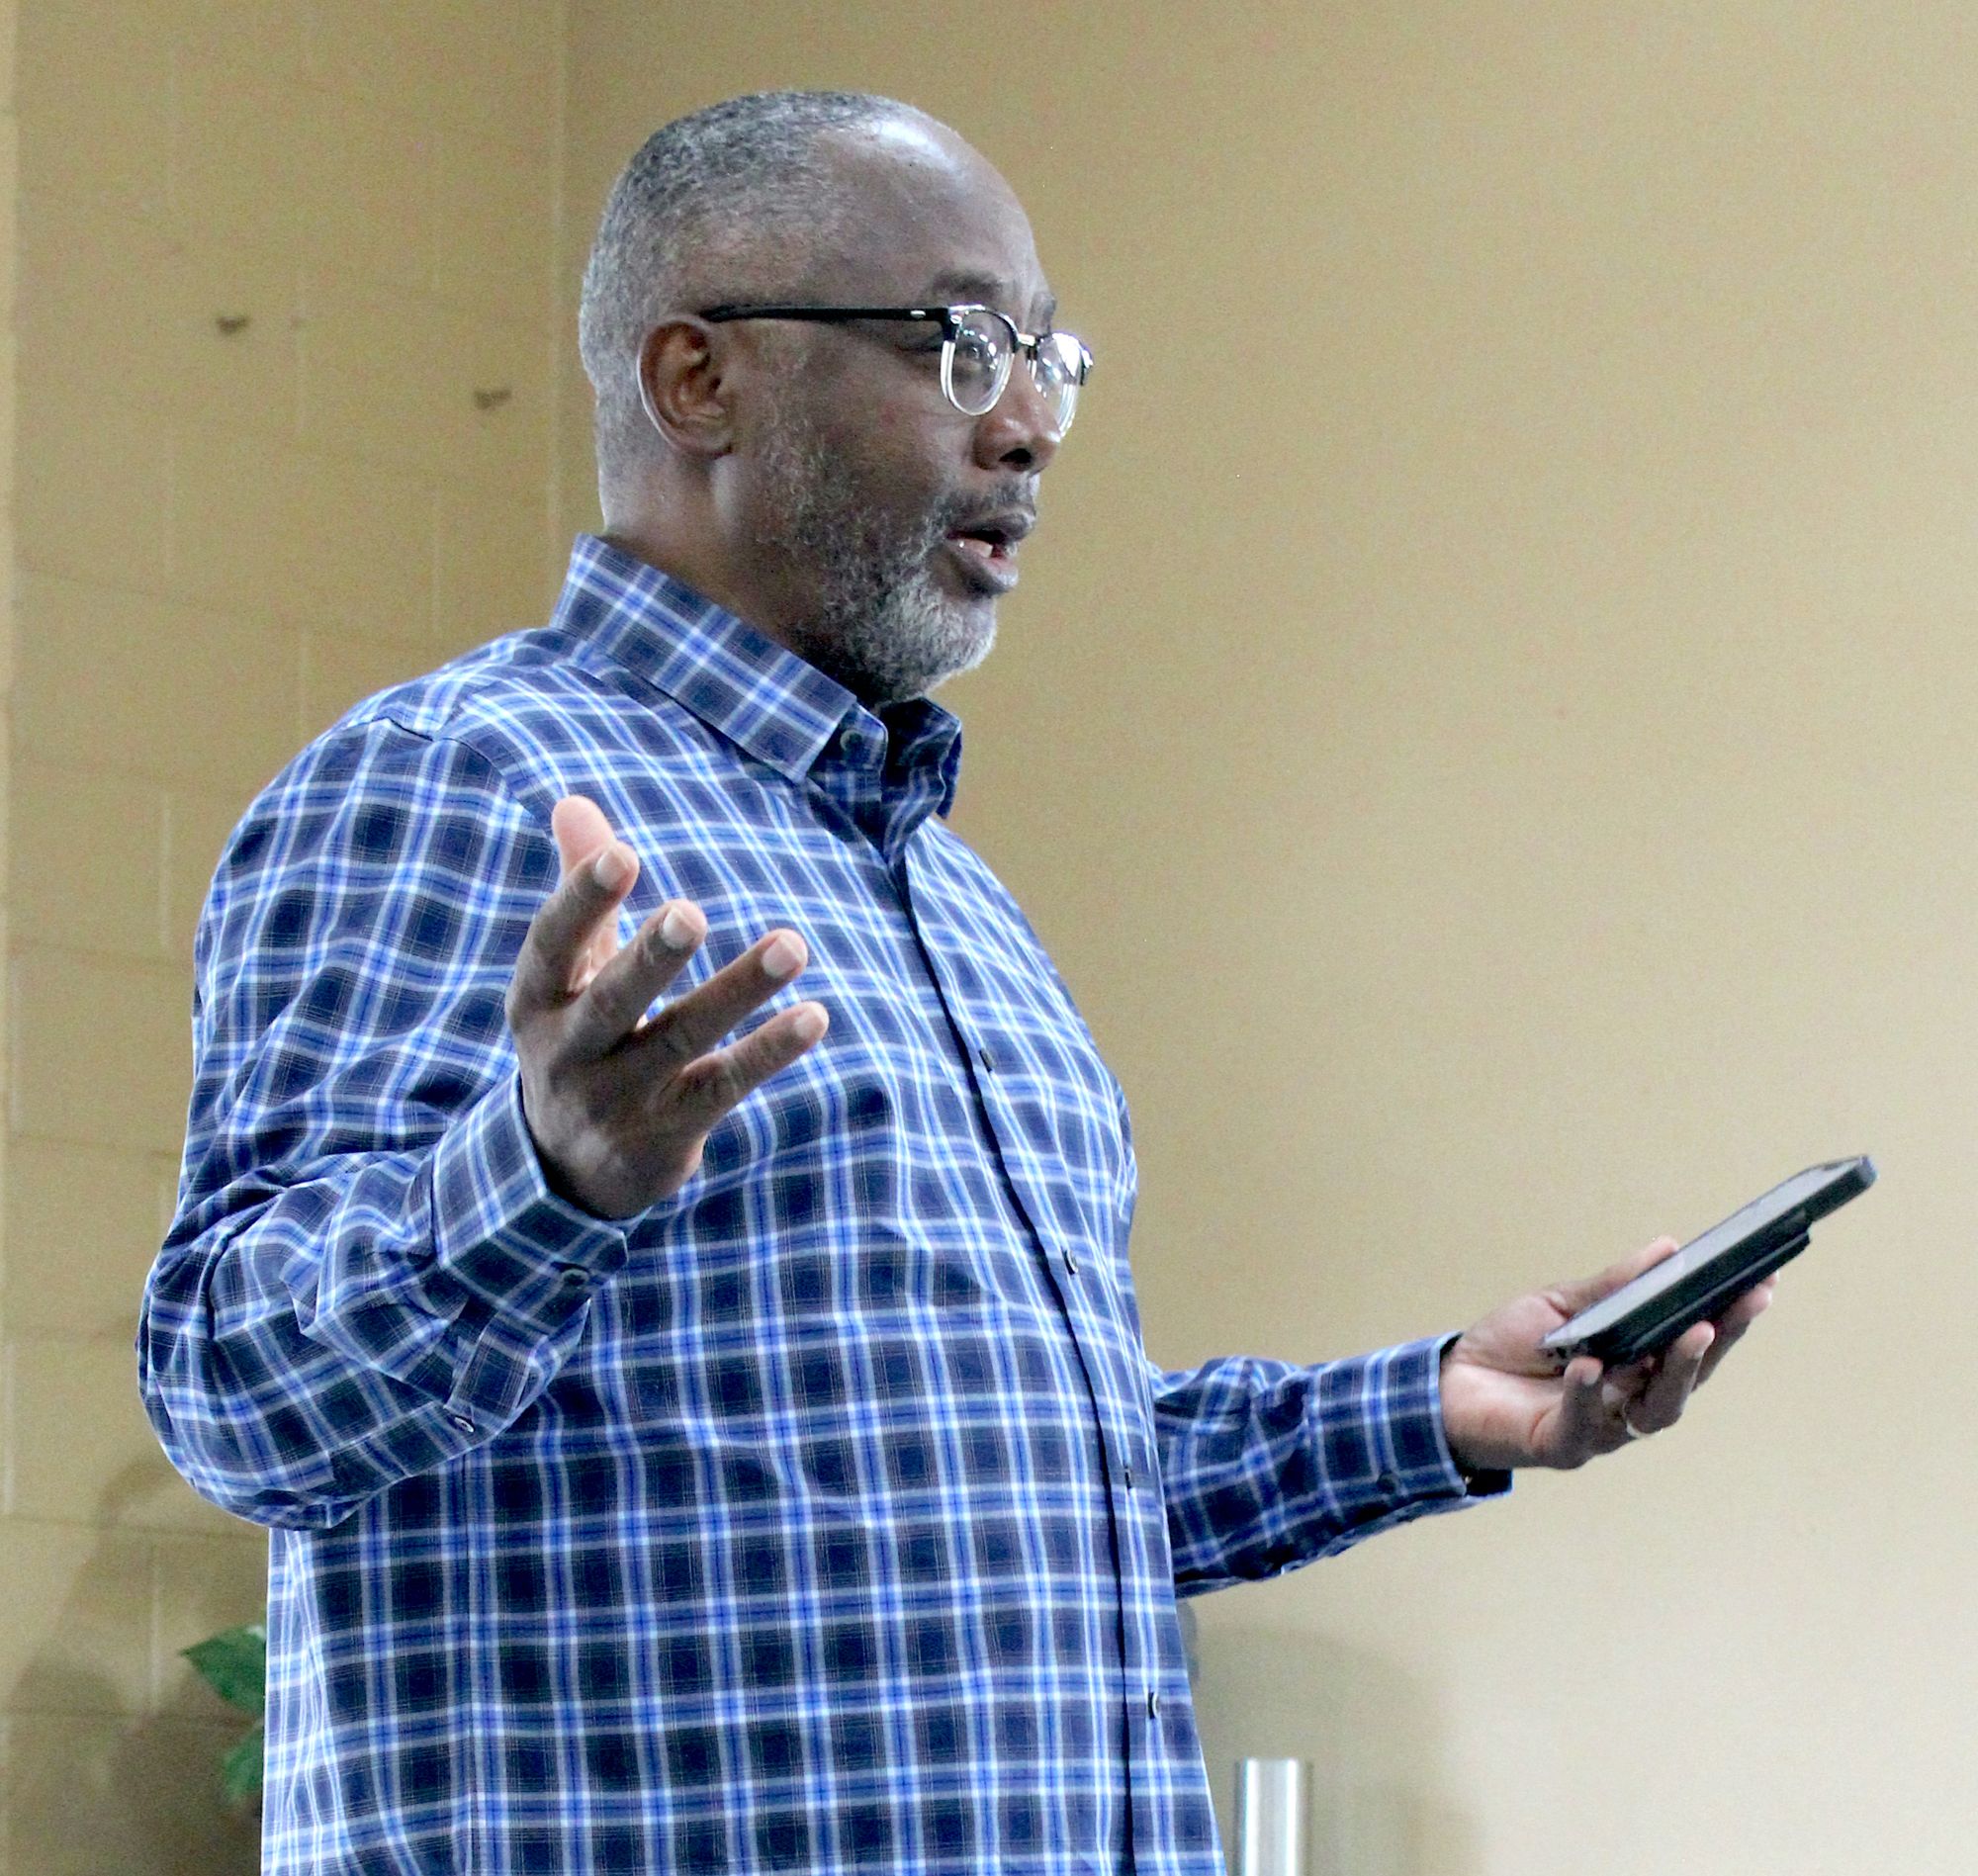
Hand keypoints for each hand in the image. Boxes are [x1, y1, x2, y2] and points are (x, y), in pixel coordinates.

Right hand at [504, 795, 828, 1217]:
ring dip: (737, 992)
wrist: (568, 1171)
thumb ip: (582, 890)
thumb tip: (574, 800)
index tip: (622, 853)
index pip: (552, 946)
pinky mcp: (669, 1132)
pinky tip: (815, 1015)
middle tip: (691, 912)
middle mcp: (567, 1055)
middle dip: (650, 958)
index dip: (582, 901)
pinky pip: (724, 1086)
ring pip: (681, 1040)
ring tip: (791, 944)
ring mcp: (618, 1100)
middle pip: (611, 1002)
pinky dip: (768, 1052)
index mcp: (536, 1002)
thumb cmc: (578, 1037)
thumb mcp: (566, 974)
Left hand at [1438, 1237, 1777, 1472]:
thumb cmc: (1512, 1345)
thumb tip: (1668, 1249)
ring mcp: (1602, 1426)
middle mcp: (1631, 1400)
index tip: (1762, 1283)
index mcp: (1638, 1365)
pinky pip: (1583, 1423)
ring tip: (1690, 1332)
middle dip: (1718, 1342)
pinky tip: (1591, 1366)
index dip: (1730, 1318)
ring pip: (1655, 1409)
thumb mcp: (1561, 1304)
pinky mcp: (1563, 1445)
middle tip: (1740, 1305)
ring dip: (1674, 1371)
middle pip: (1688, 1378)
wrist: (1449, 1384)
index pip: (1694, 1341)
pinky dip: (1588, 1395)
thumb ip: (1612, 1285)